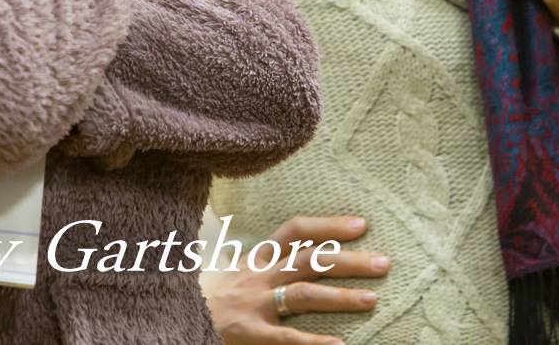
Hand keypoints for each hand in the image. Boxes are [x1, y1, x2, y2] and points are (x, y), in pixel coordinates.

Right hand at [205, 215, 387, 344]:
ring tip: (373, 300)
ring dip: (341, 297)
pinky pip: (287, 338)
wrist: (173, 316)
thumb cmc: (210, 298)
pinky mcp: (250, 334)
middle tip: (385, 263)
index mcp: (257, 258)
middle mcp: (258, 276)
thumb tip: (311, 257)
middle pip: (310, 261)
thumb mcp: (238, 273)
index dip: (329, 226)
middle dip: (349, 261)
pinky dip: (314, 343)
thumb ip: (269, 264)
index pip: (295, 231)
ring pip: (303, 294)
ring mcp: (255, 305)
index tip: (362, 225)